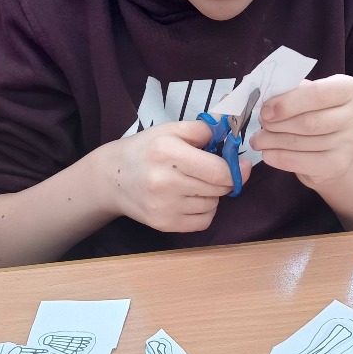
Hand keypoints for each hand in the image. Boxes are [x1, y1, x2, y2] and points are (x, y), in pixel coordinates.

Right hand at [99, 120, 250, 233]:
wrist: (112, 178)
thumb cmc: (145, 150)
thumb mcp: (170, 129)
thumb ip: (203, 129)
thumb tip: (231, 133)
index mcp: (167, 153)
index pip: (219, 171)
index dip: (236, 168)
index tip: (240, 164)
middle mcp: (164, 181)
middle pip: (219, 188)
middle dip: (223, 178)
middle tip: (212, 170)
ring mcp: (164, 206)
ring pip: (213, 204)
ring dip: (213, 194)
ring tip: (195, 183)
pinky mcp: (164, 224)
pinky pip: (204, 221)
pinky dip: (205, 210)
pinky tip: (192, 199)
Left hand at [251, 75, 352, 187]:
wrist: (336, 147)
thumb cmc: (319, 112)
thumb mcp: (310, 95)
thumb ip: (292, 92)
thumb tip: (264, 101)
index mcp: (350, 89)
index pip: (316, 93)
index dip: (287, 103)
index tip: (265, 110)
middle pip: (308, 121)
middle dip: (277, 124)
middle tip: (260, 125)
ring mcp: (351, 143)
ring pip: (302, 142)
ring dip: (273, 141)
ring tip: (258, 140)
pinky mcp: (340, 165)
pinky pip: (303, 162)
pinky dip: (280, 158)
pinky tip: (267, 154)